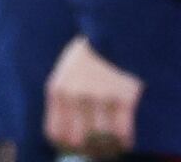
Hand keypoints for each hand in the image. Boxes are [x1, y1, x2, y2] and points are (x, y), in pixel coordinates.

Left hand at [45, 37, 142, 157]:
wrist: (115, 30)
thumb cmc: (90, 54)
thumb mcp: (66, 72)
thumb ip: (64, 99)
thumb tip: (67, 139)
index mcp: (57, 88)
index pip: (55, 133)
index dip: (66, 146)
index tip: (77, 148)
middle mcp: (75, 95)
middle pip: (77, 142)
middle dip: (87, 149)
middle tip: (97, 149)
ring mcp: (99, 97)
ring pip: (101, 140)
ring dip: (108, 147)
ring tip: (112, 145)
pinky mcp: (123, 97)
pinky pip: (122, 134)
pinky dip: (124, 141)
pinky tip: (125, 139)